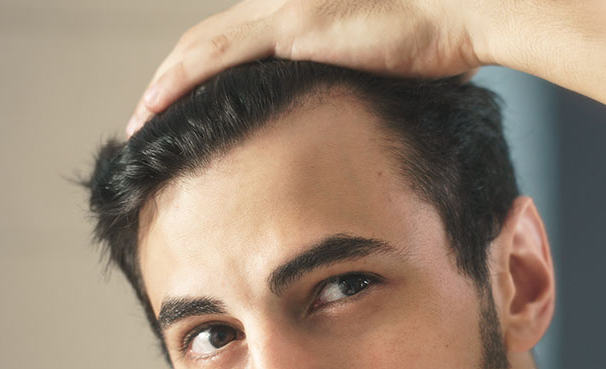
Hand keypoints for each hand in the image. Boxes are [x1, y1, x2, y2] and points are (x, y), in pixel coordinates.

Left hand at [126, 0, 481, 134]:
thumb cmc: (444, 42)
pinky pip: (218, 57)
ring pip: (202, 47)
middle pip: (210, 41)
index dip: (205, 73)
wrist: (465, 13)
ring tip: (140, 120)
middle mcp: (286, 4)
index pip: (239, 41)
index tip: (187, 108)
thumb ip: (364, 85)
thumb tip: (367, 118)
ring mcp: (286, 10)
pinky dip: (180, 81)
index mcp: (307, 13)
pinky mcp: (293, 26)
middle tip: (148, 117)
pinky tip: (156, 106)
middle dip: (173, 80)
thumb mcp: (392, 70)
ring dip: (164, 84)